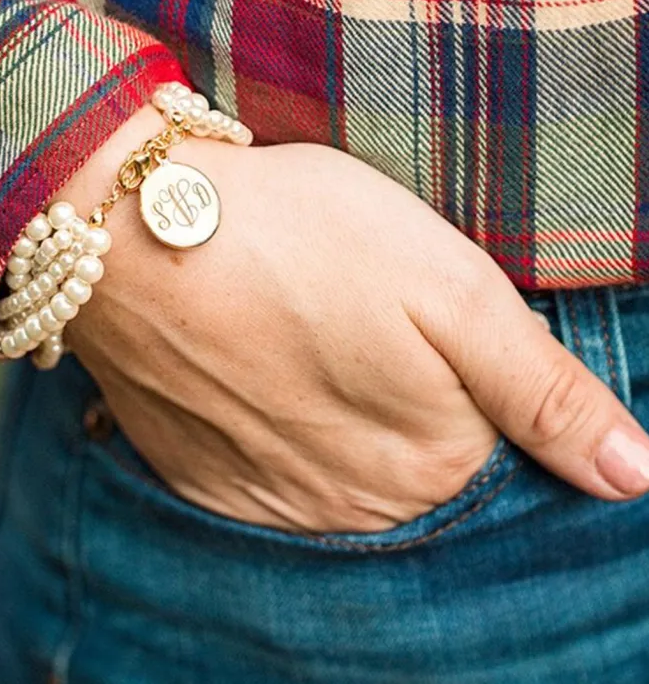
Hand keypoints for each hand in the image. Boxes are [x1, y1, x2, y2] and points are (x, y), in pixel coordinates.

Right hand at [58, 107, 648, 531]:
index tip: (414, 313)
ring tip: (294, 330)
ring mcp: (271, 500)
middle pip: (413, 461)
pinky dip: (268, 428)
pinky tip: (249, 366)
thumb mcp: (448, 285)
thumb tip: (635, 476)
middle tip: (345, 313)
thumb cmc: (297, 233)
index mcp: (431, 457)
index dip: (461, 366)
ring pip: (340, 471)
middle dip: (399, 393)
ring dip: (330, 411)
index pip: (493, 440)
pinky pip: (266, 476)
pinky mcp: (202, 479)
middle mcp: (354, 503)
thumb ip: (544, 389)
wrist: (133, 228)